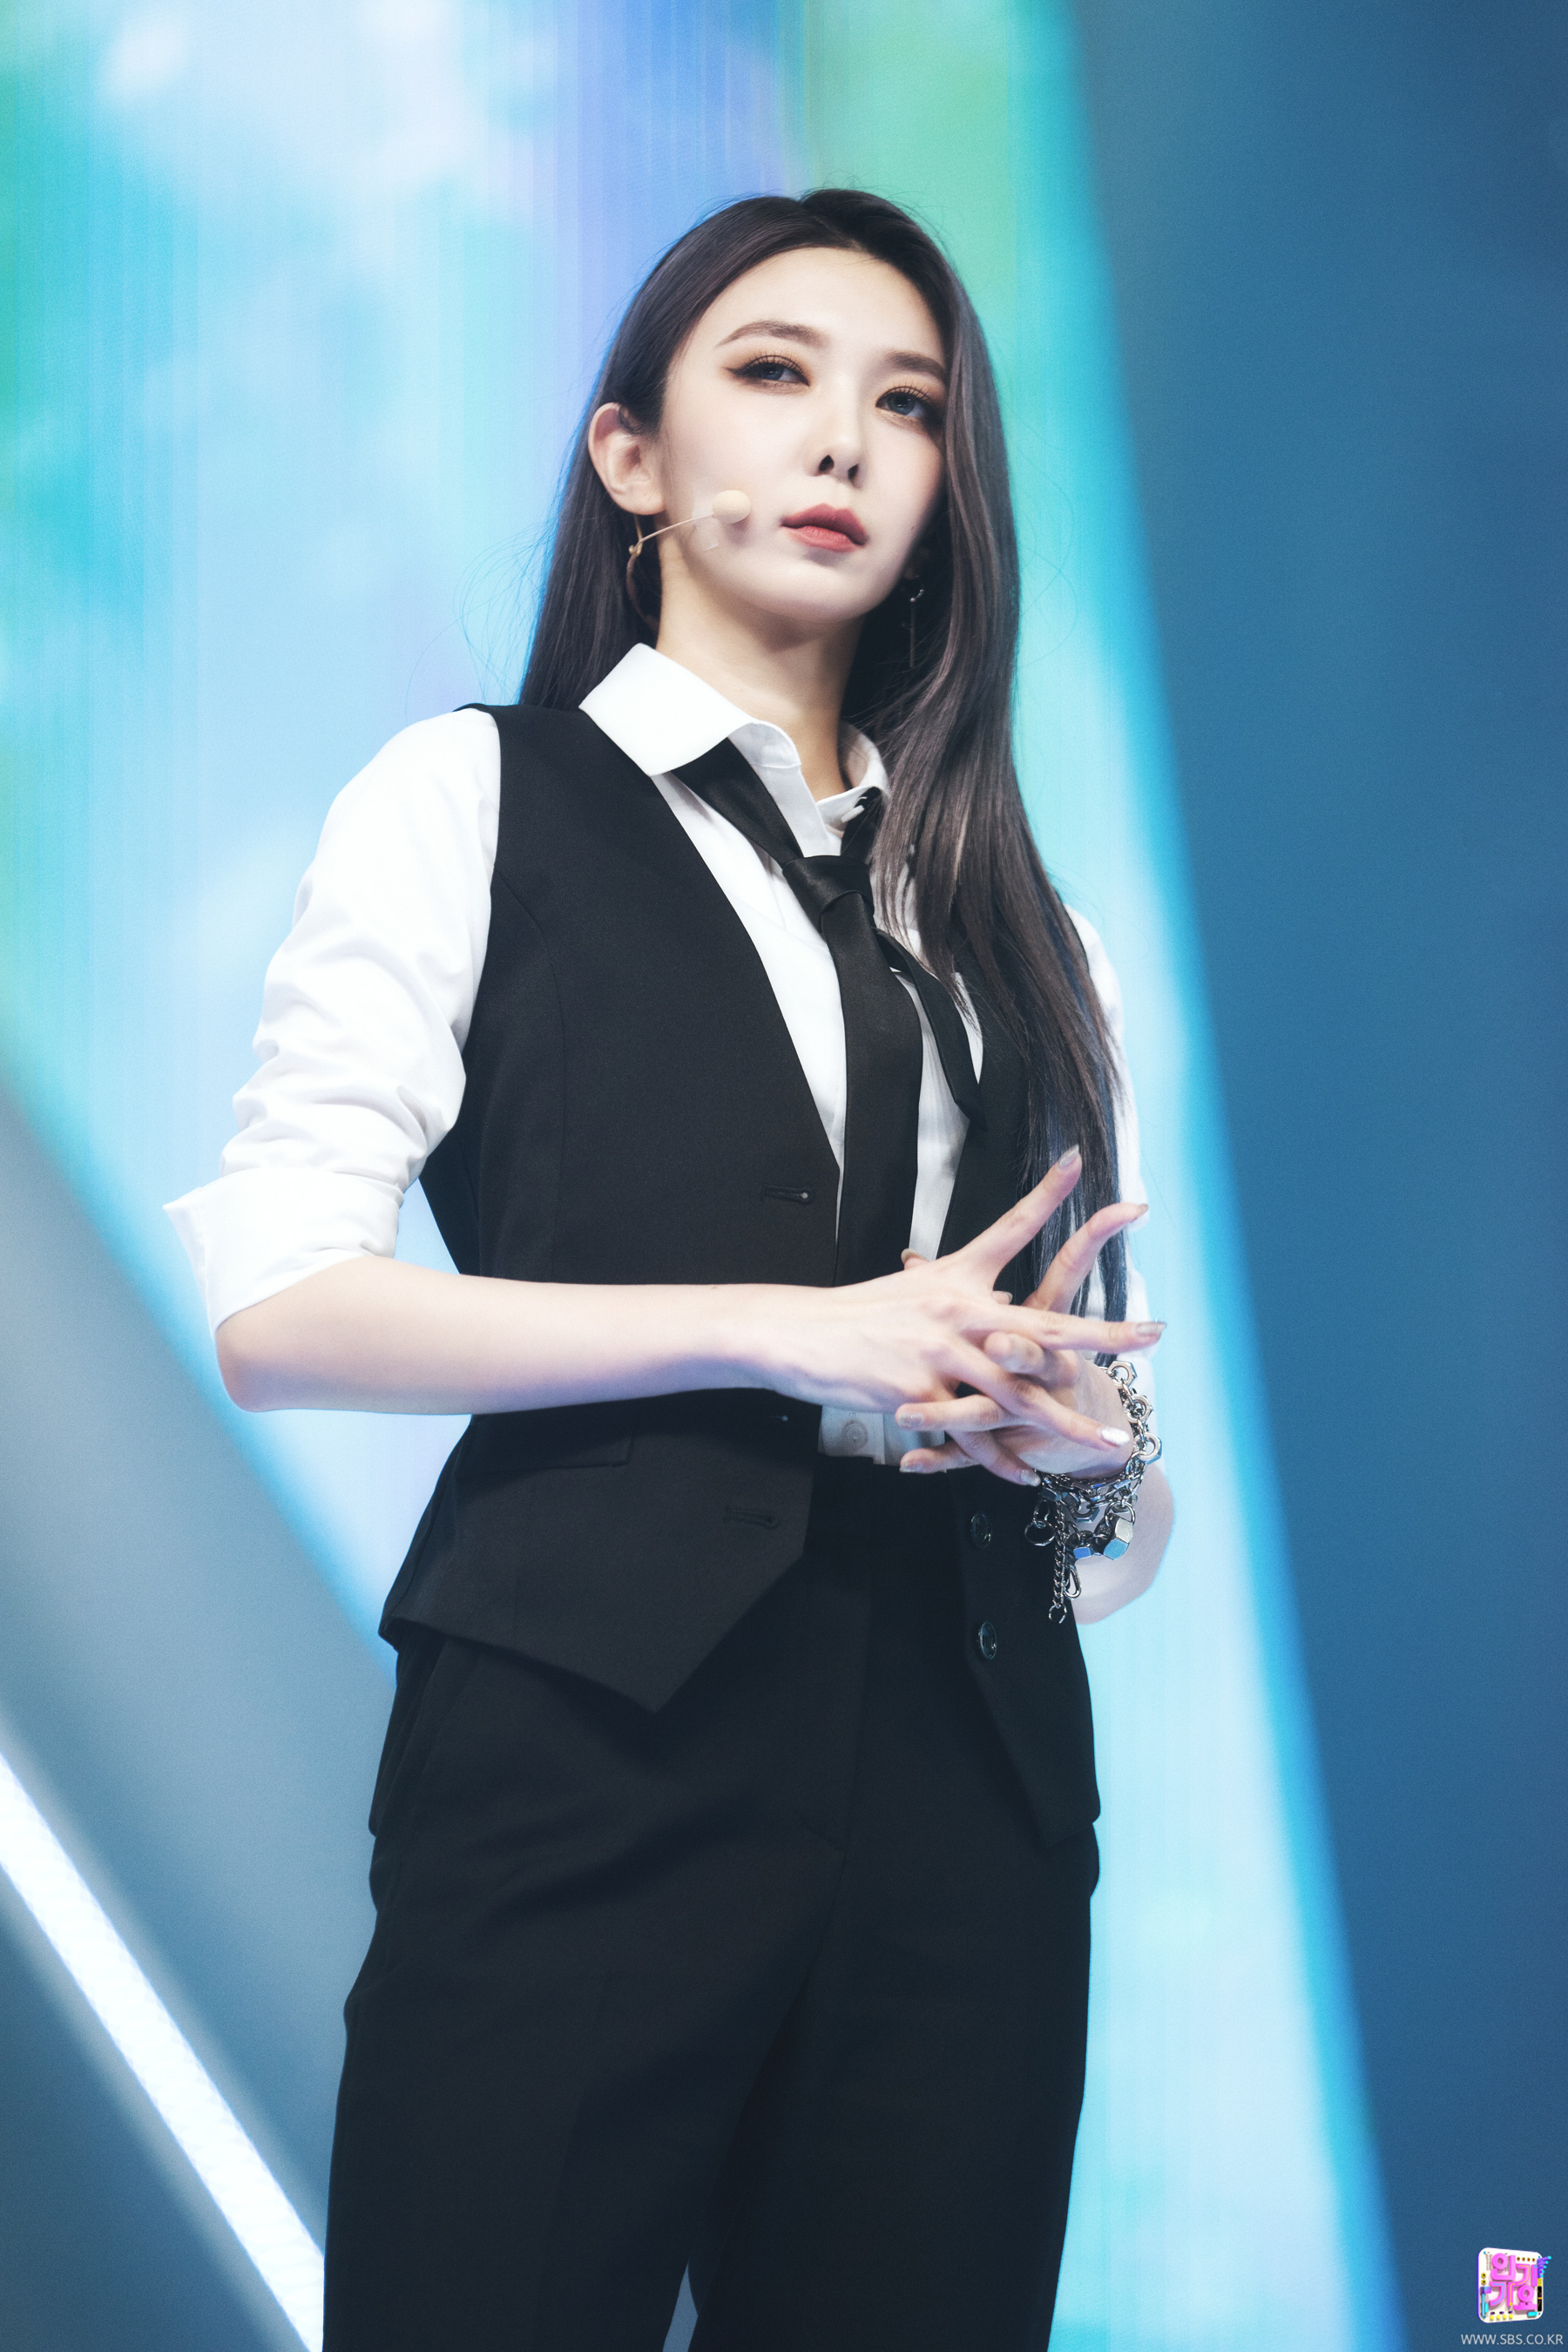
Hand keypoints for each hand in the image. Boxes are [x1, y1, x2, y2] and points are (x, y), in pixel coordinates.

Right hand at [748, 1148, 1161, 1461]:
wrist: (799, 1336)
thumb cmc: (858, 1315)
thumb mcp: (915, 1289)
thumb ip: (963, 1295)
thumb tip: (1001, 1302)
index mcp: (958, 1279)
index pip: (1013, 1229)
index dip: (1050, 1196)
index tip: (1090, 1171)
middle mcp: (958, 1311)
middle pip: (1043, 1324)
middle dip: (1103, 1333)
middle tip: (1153, 1336)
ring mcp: (940, 1354)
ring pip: (1016, 1394)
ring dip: (1065, 1425)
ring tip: (1106, 1443)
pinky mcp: (918, 1394)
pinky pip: (967, 1434)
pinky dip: (997, 1461)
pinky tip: (1027, 1478)